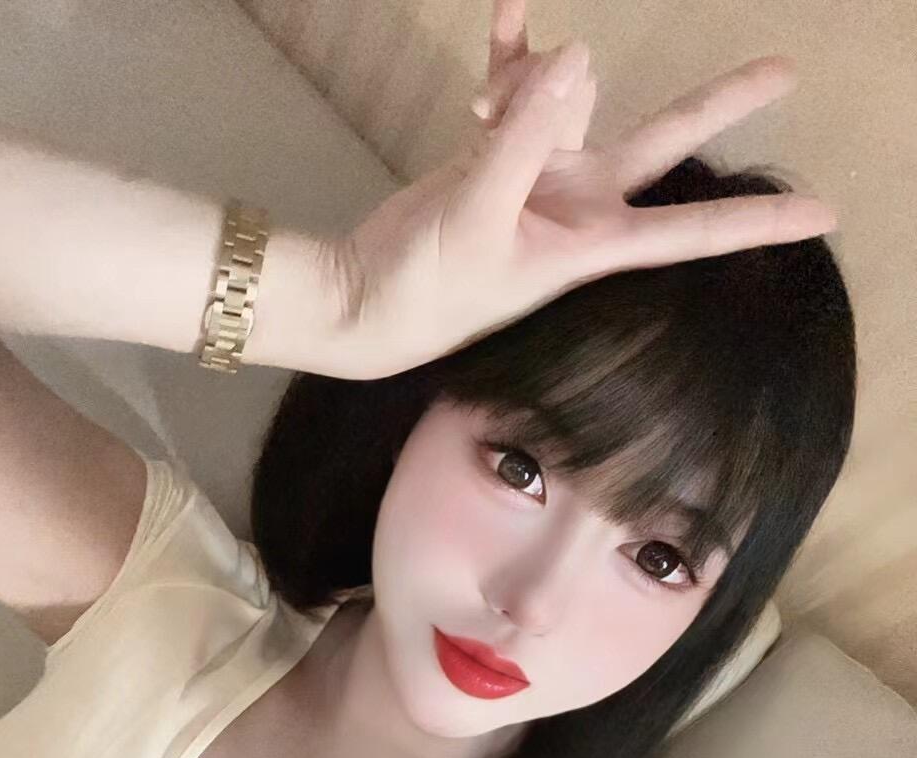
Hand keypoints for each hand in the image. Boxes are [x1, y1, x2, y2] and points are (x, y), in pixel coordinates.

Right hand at [323, 0, 837, 381]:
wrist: (363, 298)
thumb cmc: (429, 287)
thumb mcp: (480, 214)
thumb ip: (527, 136)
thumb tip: (578, 58)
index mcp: (590, 242)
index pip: (689, 231)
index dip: (755, 221)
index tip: (825, 213)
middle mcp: (579, 204)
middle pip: (665, 144)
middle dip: (720, 105)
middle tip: (786, 69)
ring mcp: (540, 174)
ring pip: (567, 100)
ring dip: (532, 87)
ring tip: (478, 112)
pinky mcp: (497, 153)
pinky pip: (516, 89)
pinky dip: (510, 55)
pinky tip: (509, 8)